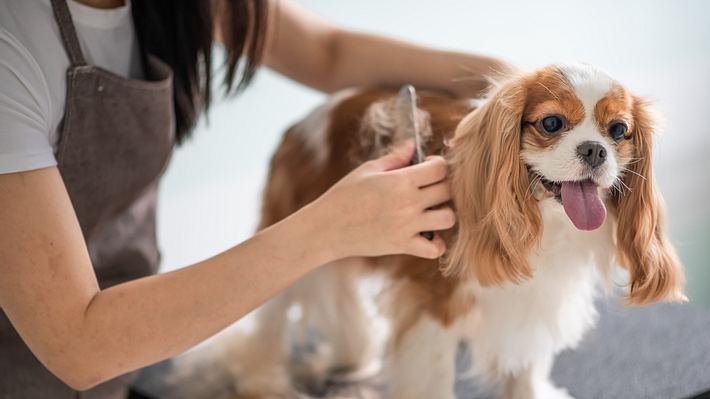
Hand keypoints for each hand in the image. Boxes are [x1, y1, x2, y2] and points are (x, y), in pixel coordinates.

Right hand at [309, 141, 454, 259]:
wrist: (327, 227)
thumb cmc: (344, 195)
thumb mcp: (368, 171)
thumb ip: (395, 158)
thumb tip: (413, 145)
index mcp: (400, 180)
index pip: (439, 168)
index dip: (438, 164)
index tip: (428, 167)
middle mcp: (409, 203)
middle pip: (447, 191)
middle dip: (442, 186)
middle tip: (429, 188)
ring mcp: (408, 226)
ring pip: (448, 218)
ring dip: (444, 213)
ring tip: (430, 211)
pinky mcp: (403, 246)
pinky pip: (434, 248)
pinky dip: (436, 243)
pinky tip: (426, 234)